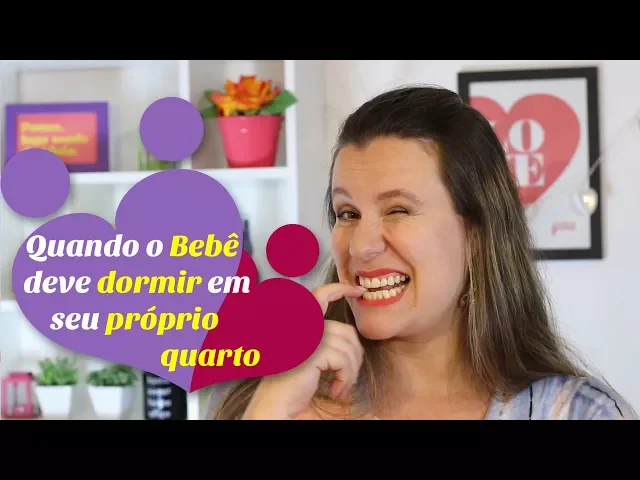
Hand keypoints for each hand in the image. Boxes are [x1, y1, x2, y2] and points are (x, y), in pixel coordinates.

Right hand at [242, 282, 366, 419]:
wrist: (276, 406)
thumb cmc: (293, 387)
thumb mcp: (313, 358)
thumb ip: (326, 341)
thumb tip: (353, 338)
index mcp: (299, 325)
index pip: (320, 295)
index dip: (340, 289)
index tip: (357, 290)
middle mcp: (300, 326)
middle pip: (345, 330)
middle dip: (354, 355)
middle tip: (347, 376)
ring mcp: (305, 337)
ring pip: (348, 346)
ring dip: (350, 371)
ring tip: (340, 387)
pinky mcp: (310, 351)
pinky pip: (343, 359)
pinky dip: (345, 378)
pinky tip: (335, 390)